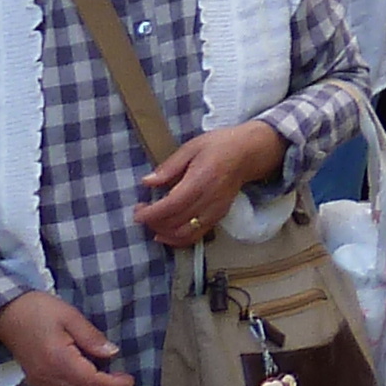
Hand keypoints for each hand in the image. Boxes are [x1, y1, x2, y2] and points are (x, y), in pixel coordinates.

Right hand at [0, 291, 131, 385]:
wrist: (5, 314)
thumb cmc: (38, 310)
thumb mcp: (70, 316)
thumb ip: (91, 337)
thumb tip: (112, 353)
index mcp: (57, 360)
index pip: (90, 382)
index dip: (112, 385)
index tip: (129, 380)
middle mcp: (47, 376)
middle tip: (123, 380)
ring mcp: (40, 381)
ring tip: (111, 379)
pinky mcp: (36, 379)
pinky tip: (90, 378)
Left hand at [130, 121, 289, 247]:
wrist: (248, 153)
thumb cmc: (219, 146)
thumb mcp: (192, 147)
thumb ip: (169, 167)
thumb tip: (147, 182)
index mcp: (200, 180)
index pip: (172, 205)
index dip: (151, 213)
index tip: (138, 212)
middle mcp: (209, 200)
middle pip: (176, 222)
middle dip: (153, 222)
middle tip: (141, 212)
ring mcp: (215, 211)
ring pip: (185, 233)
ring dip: (164, 233)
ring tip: (152, 223)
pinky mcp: (218, 217)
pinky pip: (196, 236)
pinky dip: (178, 239)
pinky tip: (166, 234)